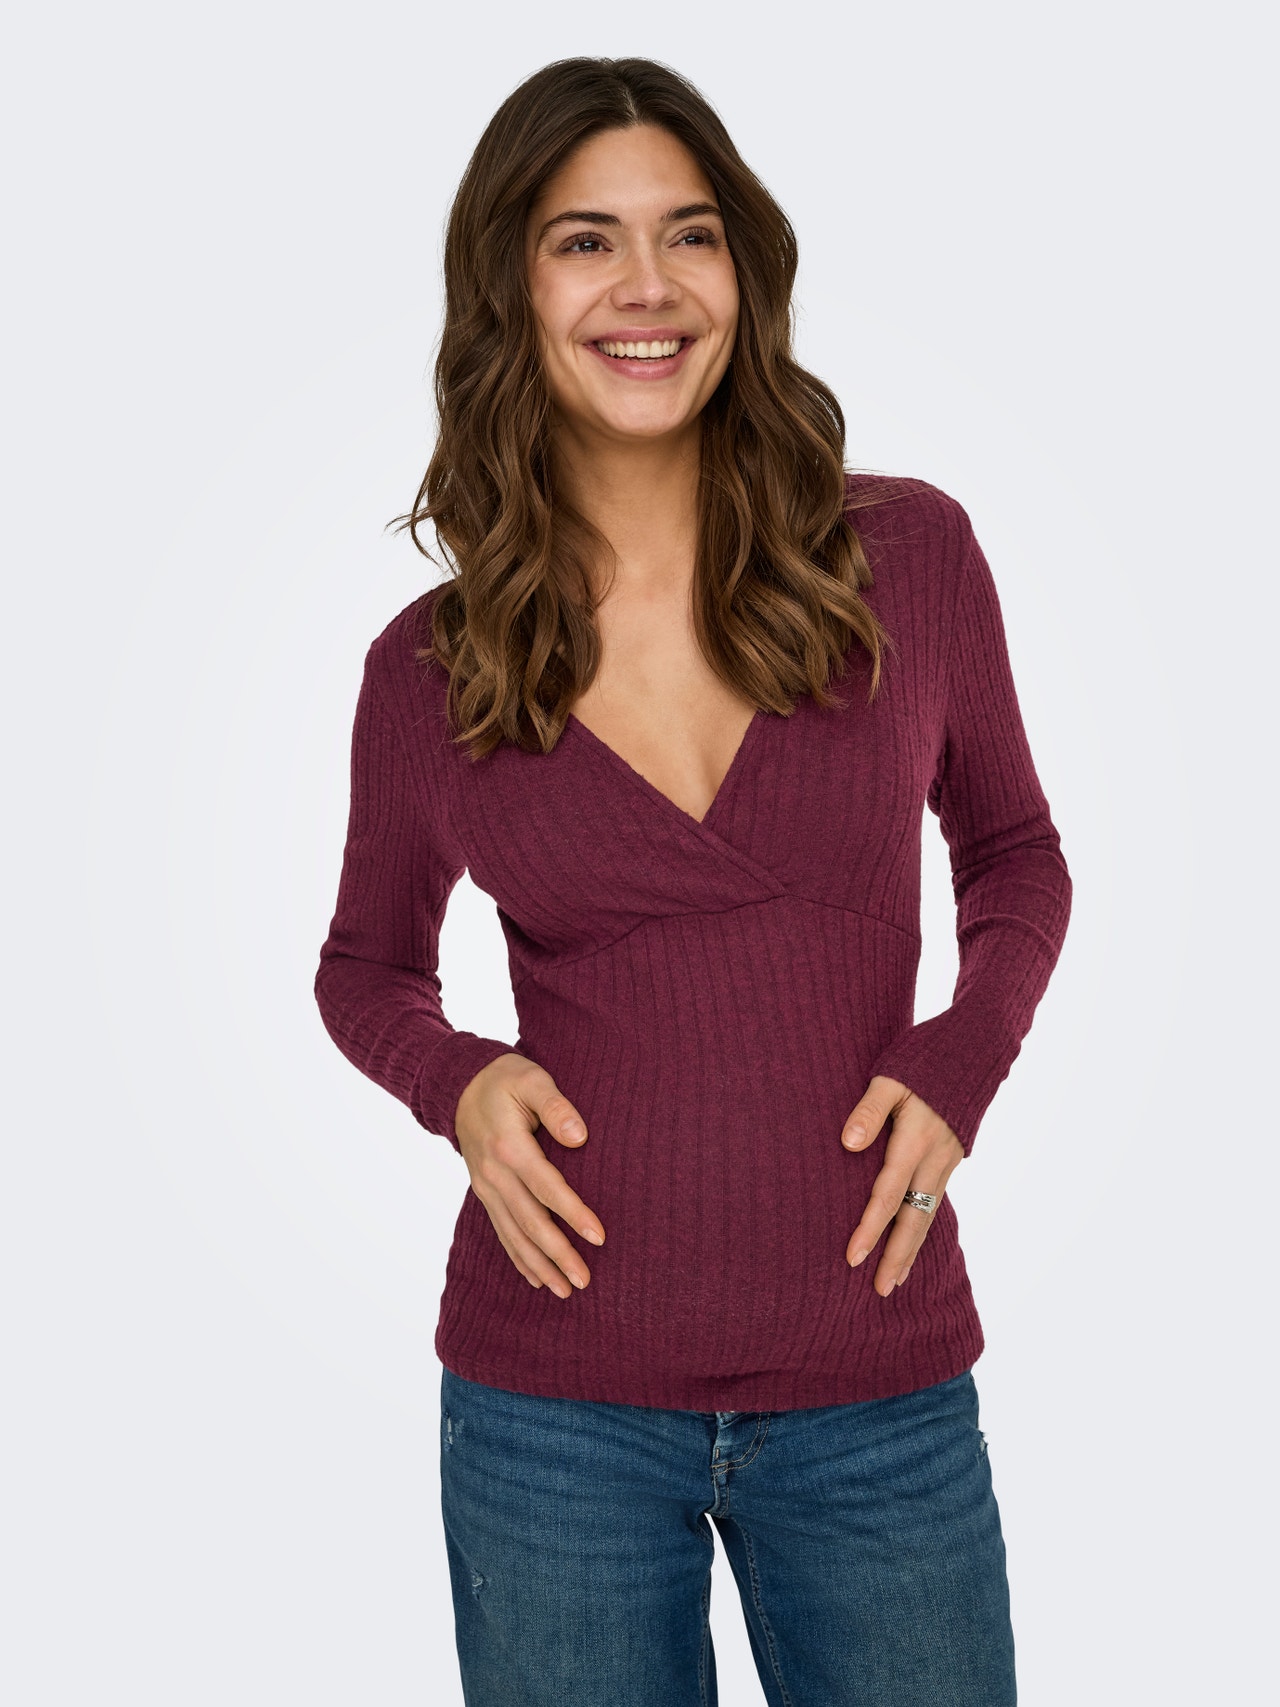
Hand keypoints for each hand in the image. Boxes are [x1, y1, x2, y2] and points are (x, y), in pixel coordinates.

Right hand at [454, 1053, 604, 1299]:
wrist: (459, 1084)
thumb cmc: (504, 1079)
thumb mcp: (532, 1079)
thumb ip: (556, 1106)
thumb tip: (579, 1137)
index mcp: (510, 1147)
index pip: (547, 1188)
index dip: (573, 1214)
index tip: (598, 1237)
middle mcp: (494, 1174)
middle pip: (530, 1222)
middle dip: (558, 1253)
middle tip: (584, 1280)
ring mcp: (486, 1187)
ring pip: (514, 1234)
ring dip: (539, 1264)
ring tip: (565, 1290)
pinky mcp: (484, 1192)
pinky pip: (501, 1230)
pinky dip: (518, 1257)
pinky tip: (536, 1277)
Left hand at [841, 1075, 963, 1297]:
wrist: (974, 1049)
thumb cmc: (924, 1059)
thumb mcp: (891, 1076)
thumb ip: (869, 1110)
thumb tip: (848, 1144)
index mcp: (915, 1140)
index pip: (888, 1194)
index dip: (871, 1228)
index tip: (854, 1258)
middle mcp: (934, 1158)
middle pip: (914, 1217)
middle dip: (896, 1255)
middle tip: (881, 1290)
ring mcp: (947, 1161)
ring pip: (928, 1214)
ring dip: (911, 1248)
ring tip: (897, 1280)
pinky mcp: (951, 1159)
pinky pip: (934, 1201)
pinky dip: (923, 1227)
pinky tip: (913, 1243)